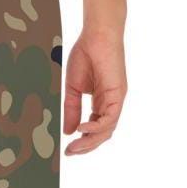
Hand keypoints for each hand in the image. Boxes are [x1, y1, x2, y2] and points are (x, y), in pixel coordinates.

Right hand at [63, 29, 126, 154]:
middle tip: (70, 153)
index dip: (82, 141)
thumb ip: (72, 110)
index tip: (68, 149)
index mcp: (101, 102)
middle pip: (102, 134)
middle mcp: (110, 103)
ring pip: (107, 130)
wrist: (96, 34)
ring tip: (75, 146)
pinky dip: (96, 127)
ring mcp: (116, 99)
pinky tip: (82, 129)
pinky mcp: (118, 94)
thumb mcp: (72, 89)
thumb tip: (68, 132)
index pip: (94, 128)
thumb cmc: (85, 55)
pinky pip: (110, 118)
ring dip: (90, 141)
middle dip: (86, 146)